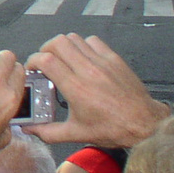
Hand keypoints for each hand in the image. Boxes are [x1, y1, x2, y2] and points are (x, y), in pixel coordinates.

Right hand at [24, 34, 169, 148]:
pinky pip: (93, 41)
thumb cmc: (112, 129)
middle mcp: (88, 71)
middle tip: (45, 61)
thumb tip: (29, 130)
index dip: (33, 60)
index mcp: (76, 88)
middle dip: (45, 49)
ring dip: (63, 46)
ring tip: (63, 59)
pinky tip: (83, 58)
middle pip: (58, 42)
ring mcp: (102, 62)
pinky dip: (83, 45)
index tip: (33, 69)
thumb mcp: (77, 134)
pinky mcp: (114, 59)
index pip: (46, 60)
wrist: (144, 123)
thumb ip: (48, 132)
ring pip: (74, 38)